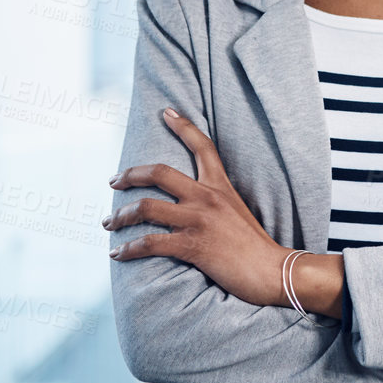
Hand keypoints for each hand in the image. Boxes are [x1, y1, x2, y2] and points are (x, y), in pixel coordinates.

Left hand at [102, 107, 291, 306]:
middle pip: (159, 173)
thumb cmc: (256, 245)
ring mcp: (198, 220)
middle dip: (129, 175)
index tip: (166, 112)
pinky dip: (128, 249)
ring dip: (120, 215)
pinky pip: (150, 243)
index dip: (183, 126)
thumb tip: (191, 203)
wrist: (272, 270)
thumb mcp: (237, 210)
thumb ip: (216, 201)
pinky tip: (118, 253)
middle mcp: (207, 197)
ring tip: (109, 222)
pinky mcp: (192, 246)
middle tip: (113, 181)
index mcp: (220, 186)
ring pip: (146, 208)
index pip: (202, 146)